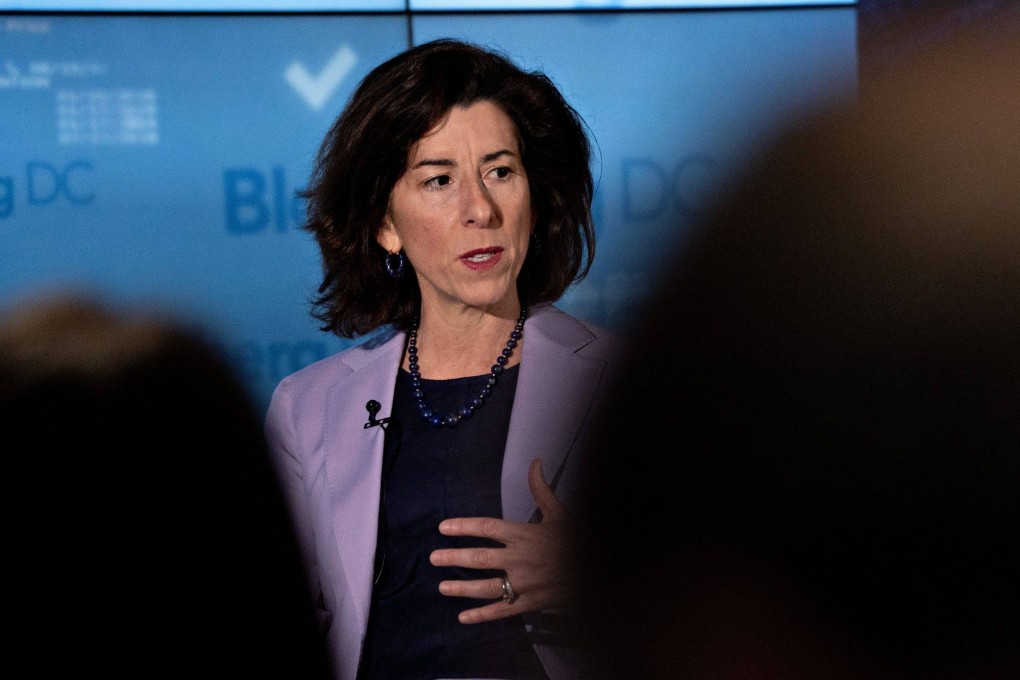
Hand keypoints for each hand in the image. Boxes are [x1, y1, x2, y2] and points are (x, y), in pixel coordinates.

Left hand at [430, 458, 567, 623]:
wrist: (599, 570)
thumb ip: (541, 489)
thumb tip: (535, 462)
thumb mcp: (560, 512)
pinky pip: (503, 611)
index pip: (487, 527)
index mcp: (524, 534)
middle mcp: (520, 559)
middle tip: (433, 558)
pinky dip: (482, 615)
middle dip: (454, 557)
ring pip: (487, 587)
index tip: (443, 527)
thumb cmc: (577, 538)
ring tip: (442, 587)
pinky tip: (463, 617)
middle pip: (480, 558)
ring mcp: (524, 583)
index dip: (463, 526)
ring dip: (462, 588)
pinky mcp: (531, 603)